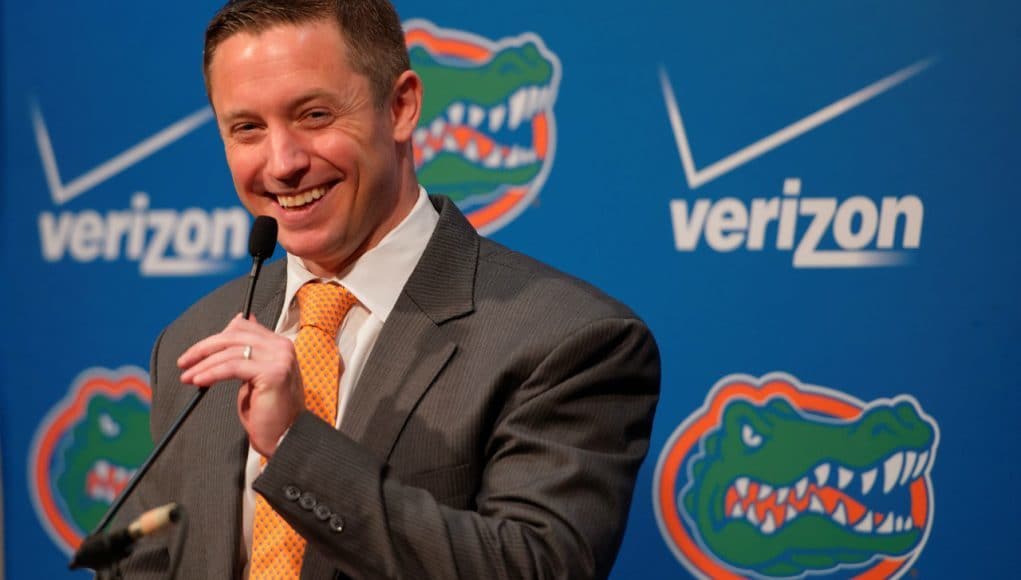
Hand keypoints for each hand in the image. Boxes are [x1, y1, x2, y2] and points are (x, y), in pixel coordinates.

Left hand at [178, 314, 303, 457]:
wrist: (285, 436)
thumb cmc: (268, 412)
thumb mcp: (253, 376)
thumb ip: (246, 353)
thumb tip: (234, 323)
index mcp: (279, 344)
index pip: (243, 326)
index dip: (216, 337)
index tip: (196, 352)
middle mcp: (282, 347)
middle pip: (234, 336)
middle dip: (204, 348)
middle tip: (184, 362)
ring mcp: (279, 358)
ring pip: (230, 352)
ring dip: (203, 364)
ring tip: (188, 376)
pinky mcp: (273, 372)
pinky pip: (233, 367)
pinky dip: (212, 373)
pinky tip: (200, 381)